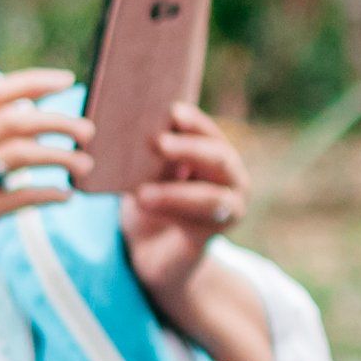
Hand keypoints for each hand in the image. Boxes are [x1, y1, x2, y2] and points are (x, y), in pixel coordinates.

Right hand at [0, 70, 81, 318]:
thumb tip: (35, 118)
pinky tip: (66, 197)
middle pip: (14, 118)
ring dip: (60, 156)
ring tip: (85, 165)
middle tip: (89, 131)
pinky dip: (48, 194)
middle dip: (58, 120)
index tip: (67, 80)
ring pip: (20, 152)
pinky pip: (19, 196)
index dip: (32, 82)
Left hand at [117, 104, 250, 307]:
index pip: (209, 132)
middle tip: (160, 143)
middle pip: (219, 158)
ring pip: (211, 197)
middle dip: (190, 150)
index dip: (194, 122)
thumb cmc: (150, 199)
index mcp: (215, 154)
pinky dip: (170, 215)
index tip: (173, 111)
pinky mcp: (211, 235)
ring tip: (143, 192)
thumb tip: (129, 128)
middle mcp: (231, 179)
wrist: (153, 250)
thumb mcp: (148, 172)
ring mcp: (229, 208)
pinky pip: (196, 223)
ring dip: (176, 193)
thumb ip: (150, 155)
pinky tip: (144, 208)